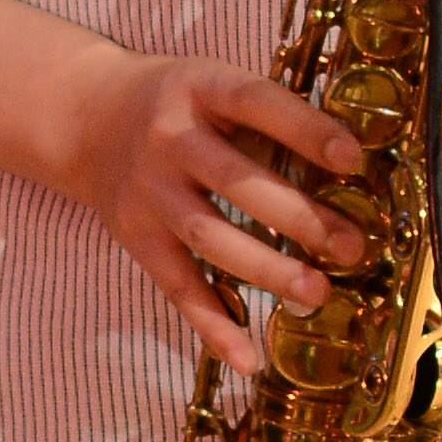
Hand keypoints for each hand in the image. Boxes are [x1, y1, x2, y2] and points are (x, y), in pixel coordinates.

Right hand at [61, 50, 375, 342]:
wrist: (88, 117)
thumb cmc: (179, 103)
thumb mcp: (215, 84)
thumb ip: (268, 118)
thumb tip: (349, 167)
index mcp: (200, 88)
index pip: (256, 103)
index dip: (305, 130)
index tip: (353, 159)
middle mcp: (169, 138)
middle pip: (236, 181)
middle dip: (299, 216)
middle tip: (350, 245)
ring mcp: (149, 190)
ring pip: (209, 236)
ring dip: (266, 270)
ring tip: (317, 292)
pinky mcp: (136, 236)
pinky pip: (177, 286)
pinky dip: (213, 326)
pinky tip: (249, 357)